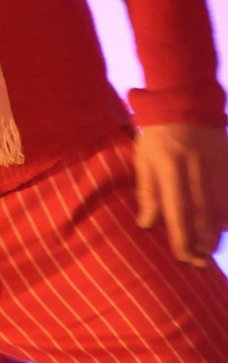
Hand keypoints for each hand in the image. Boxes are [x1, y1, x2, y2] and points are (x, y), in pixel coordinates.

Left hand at [134, 123, 227, 265]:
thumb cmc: (157, 132)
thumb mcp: (144, 158)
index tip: (182, 256)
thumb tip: (147, 224)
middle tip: (198, 262)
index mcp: (170, 167)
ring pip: (221, 208)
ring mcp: (215, 165)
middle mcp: (195, 168)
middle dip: (202, 243)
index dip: (182, 238)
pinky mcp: (227, 161)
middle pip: (203, 215)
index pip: (178, 211)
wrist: (184, 100)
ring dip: (216, 233)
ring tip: (209, 249)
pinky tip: (222, 226)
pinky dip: (227, 214)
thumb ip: (147, 191)